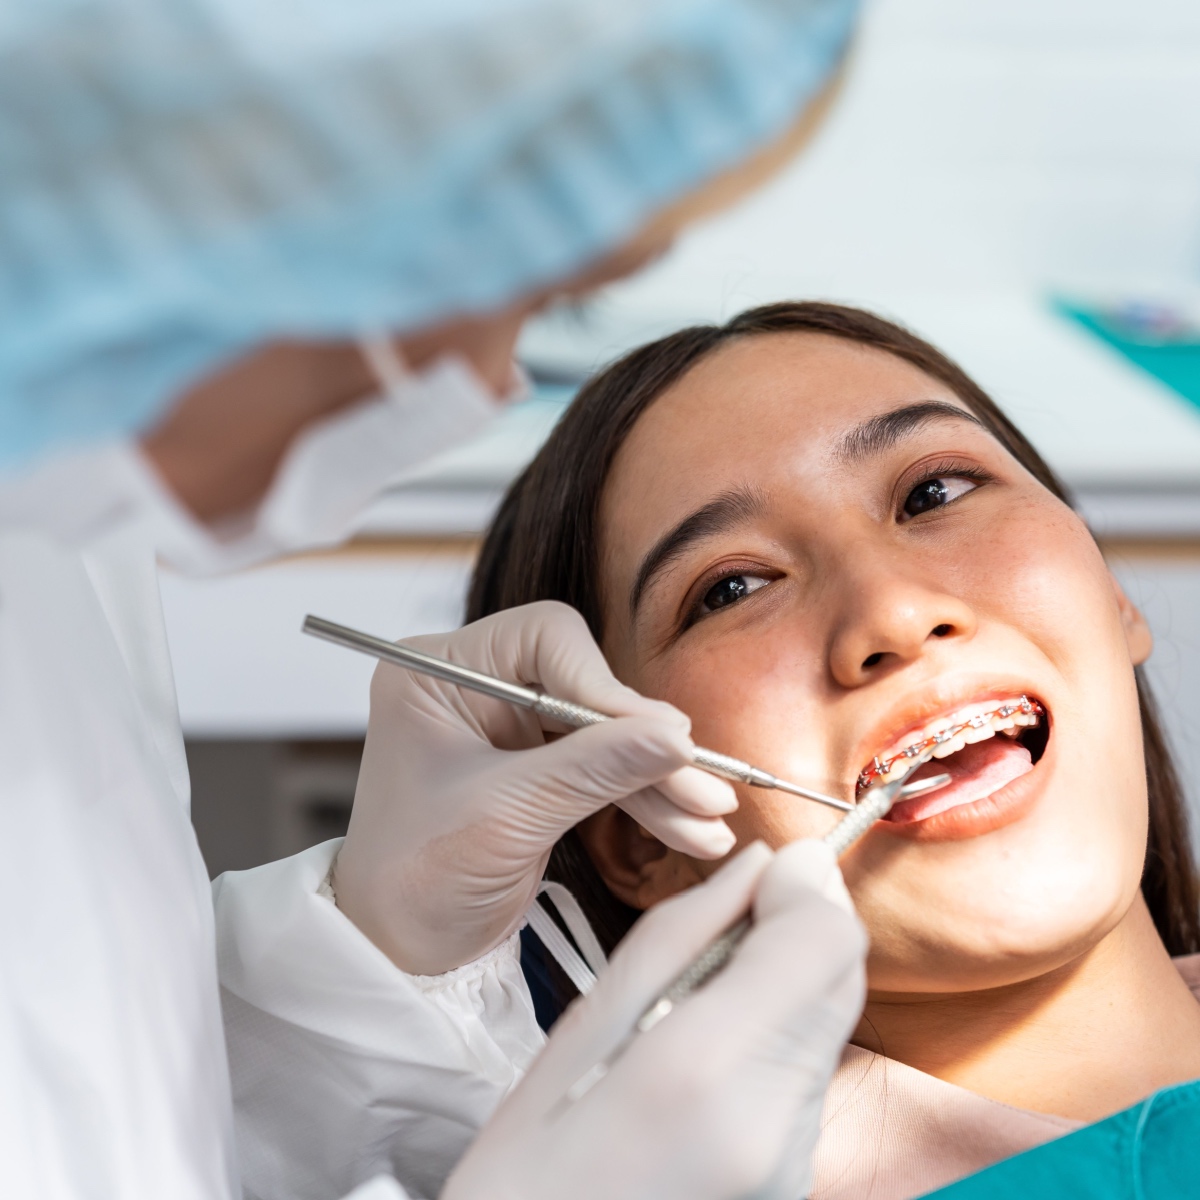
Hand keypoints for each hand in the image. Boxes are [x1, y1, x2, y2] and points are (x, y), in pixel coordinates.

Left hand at [333, 601, 736, 973]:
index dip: (603, 683)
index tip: (658, 735)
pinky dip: (645, 799)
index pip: (543, 638)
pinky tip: (691, 830)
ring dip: (658, 776)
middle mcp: (474, 686)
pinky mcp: (536, 769)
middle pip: (585, 684)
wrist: (398, 953)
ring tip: (710, 818)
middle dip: (644, 740)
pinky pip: (603, 769)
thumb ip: (592, 769)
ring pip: (604, 731)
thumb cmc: (414, 880)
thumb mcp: (505, 817)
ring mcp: (508, 728)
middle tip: (704, 781)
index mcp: (437, 672)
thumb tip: (676, 736)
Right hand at [442, 839, 865, 1199]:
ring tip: (697, 1006)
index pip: (825, 941)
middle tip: (728, 923)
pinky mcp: (798, 1183)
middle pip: (840, 978)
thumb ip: (685, 931)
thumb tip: (765, 867)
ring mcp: (796, 1164)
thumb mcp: (584, 1024)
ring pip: (828, 1025)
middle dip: (798, 927)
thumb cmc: (530, 1161)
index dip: (806, 887)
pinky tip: (709, 1058)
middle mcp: (776, 1123)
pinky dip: (775, 1040)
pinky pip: (810, 1077)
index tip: (767, 872)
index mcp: (708, 1067)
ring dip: (784, 985)